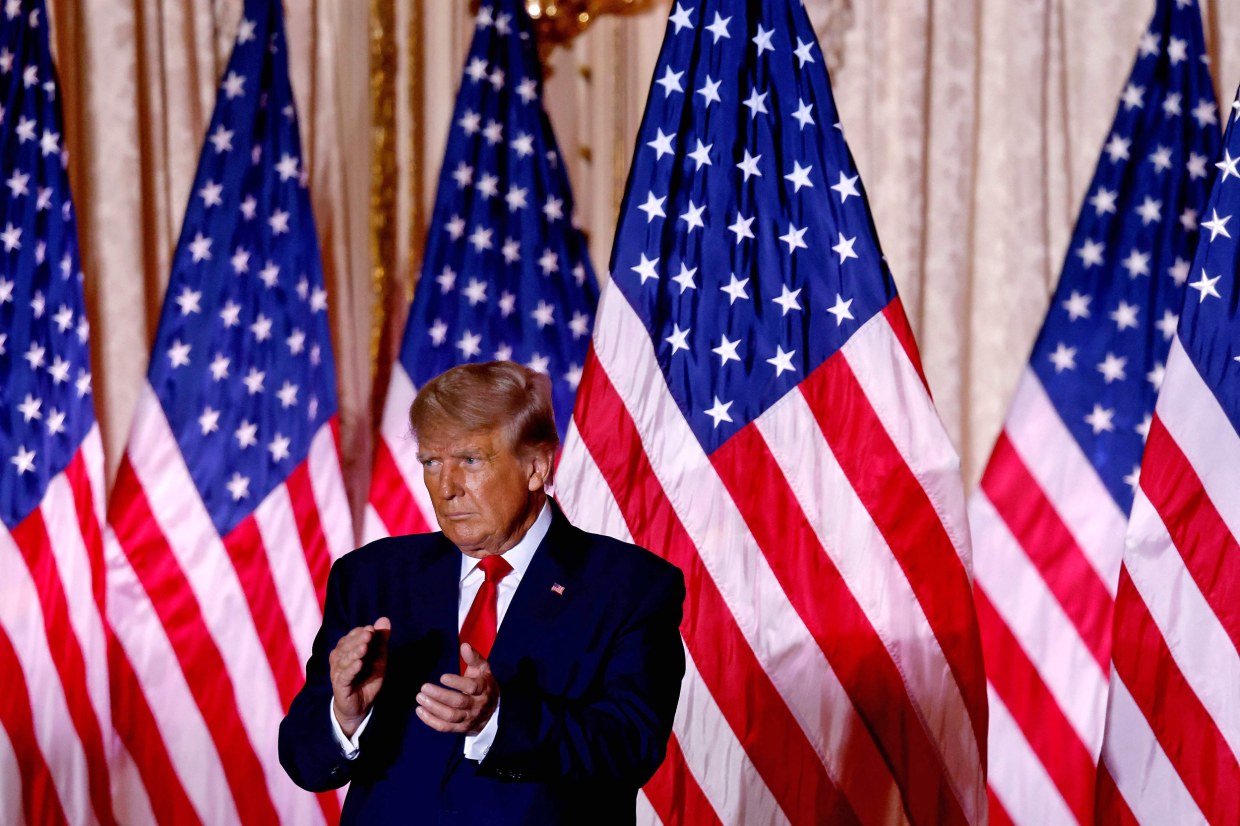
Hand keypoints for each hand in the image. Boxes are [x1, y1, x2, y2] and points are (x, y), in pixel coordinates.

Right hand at [329, 617, 390, 738]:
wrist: (360, 706)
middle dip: (358, 640)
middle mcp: (339, 658)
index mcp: (346, 649)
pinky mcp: (340, 685)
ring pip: (344, 660)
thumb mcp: (379, 658)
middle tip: (369, 634)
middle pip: (346, 646)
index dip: (360, 632)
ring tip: (364, 648)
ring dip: (354, 652)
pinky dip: (351, 669)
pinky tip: (358, 664)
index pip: (352, 636)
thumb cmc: (368, 679)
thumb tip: (384, 619)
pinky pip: (344, 676)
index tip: (372, 629)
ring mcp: (338, 672)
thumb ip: (380, 640)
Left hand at [415, 643, 498, 733]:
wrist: (493, 711)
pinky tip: (420, 710)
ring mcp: (469, 719)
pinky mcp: (461, 728)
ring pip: (450, 716)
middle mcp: (477, 705)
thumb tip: (464, 645)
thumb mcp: (483, 670)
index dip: (457, 683)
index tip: (442, 677)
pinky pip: (445, 727)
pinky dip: (431, 720)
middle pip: (458, 702)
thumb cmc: (483, 685)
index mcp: (483, 689)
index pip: (471, 687)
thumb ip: (473, 657)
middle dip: (440, 695)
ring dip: (433, 708)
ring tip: (420, 698)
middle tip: (424, 687)